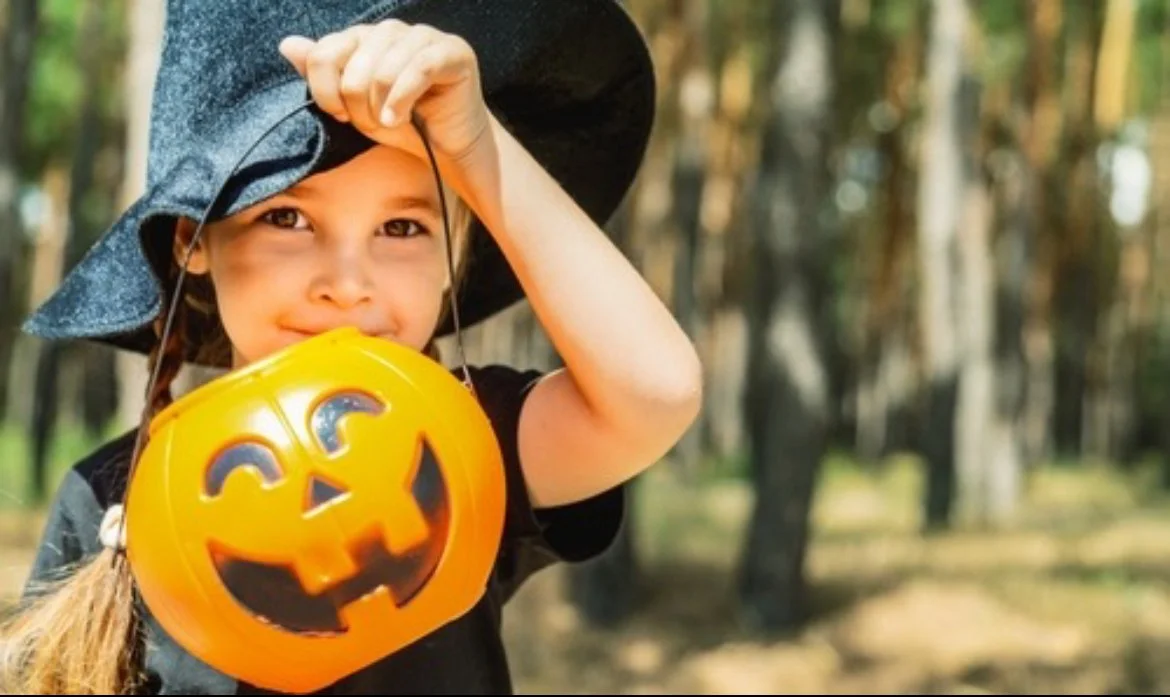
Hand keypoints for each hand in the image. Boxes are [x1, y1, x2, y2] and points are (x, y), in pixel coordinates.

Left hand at [279, 20, 490, 163]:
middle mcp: (393, 31)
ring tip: (390, 124)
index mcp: (366, 38)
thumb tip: (287, 44)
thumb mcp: (353, 107)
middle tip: (372, 123)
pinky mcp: (453, 51)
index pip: (326, 51)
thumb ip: (321, 76)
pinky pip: (418, 68)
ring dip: (381, 105)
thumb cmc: (404, 127)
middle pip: (355, 62)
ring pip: (385, 67)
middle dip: (357, 103)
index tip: (338, 114)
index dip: (324, 88)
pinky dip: (402, 99)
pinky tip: (399, 119)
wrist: (450, 149)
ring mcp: (425, 37)